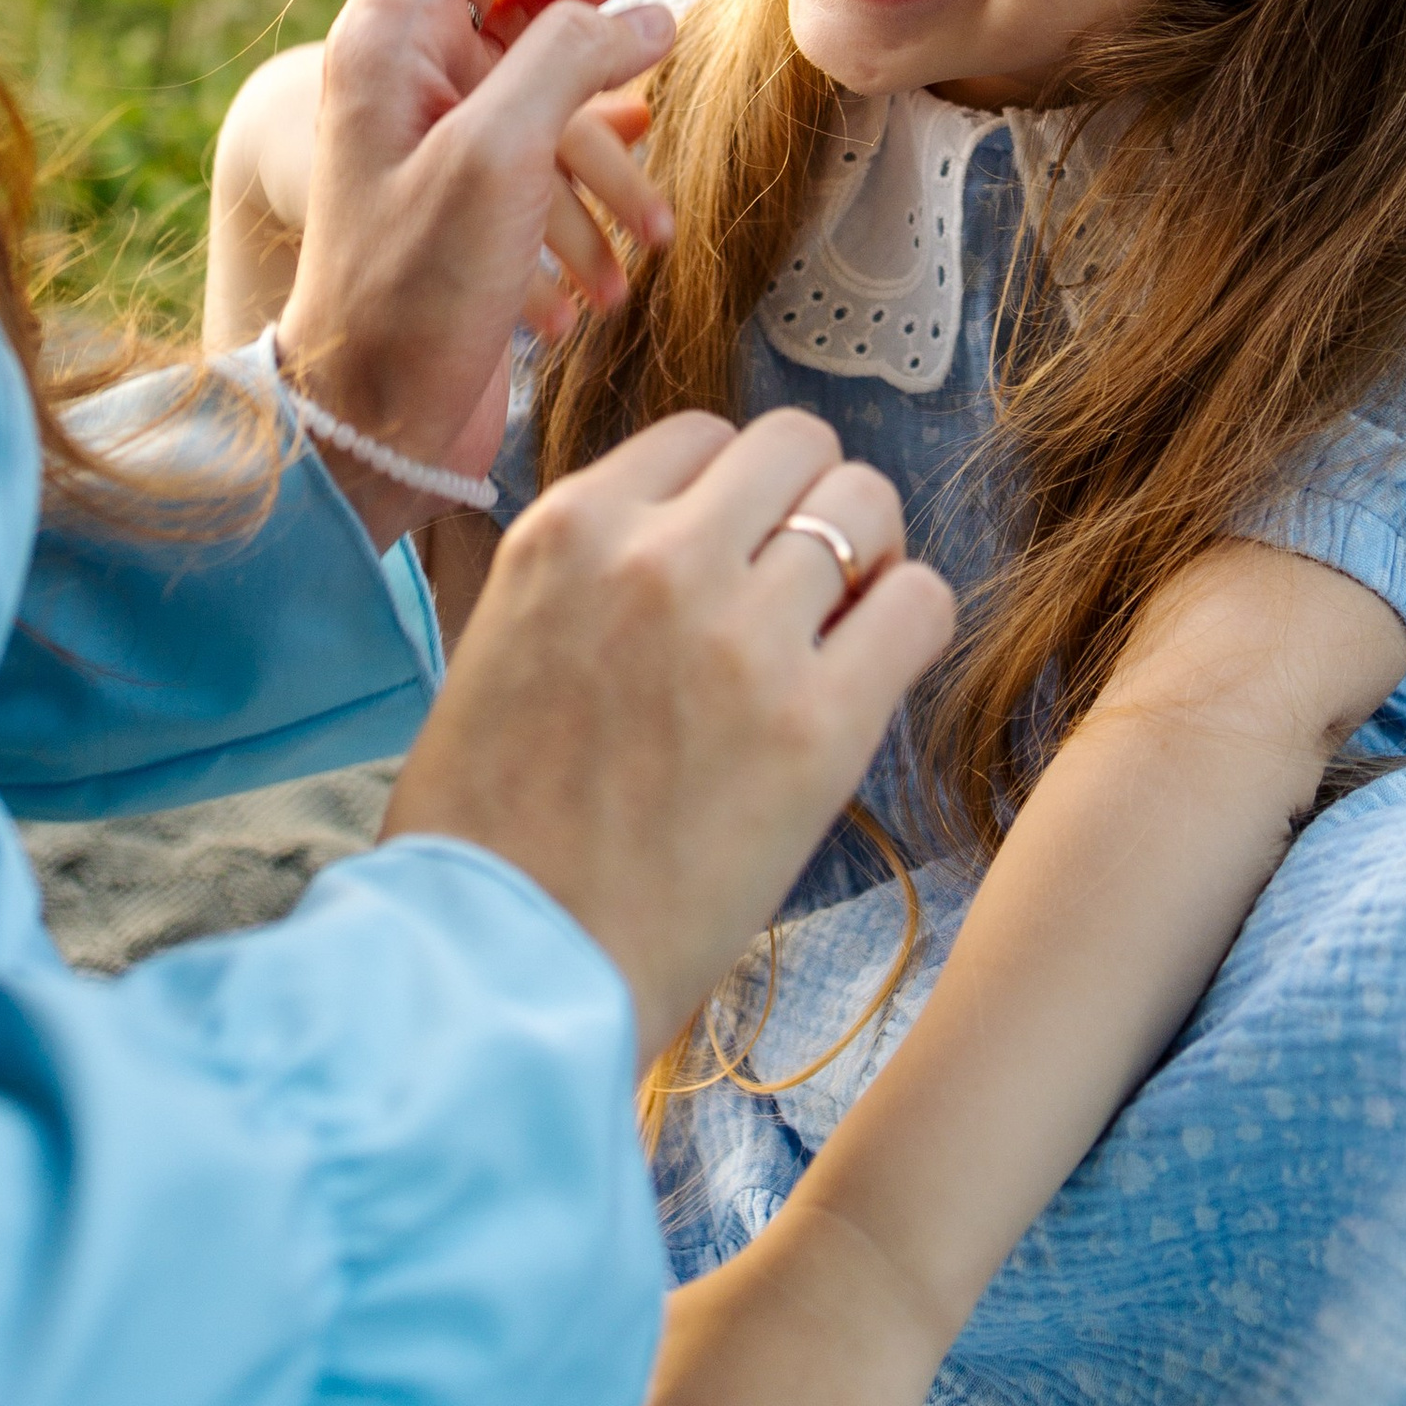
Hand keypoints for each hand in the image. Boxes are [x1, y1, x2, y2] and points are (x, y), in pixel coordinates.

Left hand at [228, 0, 678, 533]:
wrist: (371, 423)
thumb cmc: (412, 296)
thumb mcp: (498, 159)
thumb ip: (573, 57)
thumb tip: (650, 11)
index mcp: (388, 25)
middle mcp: (407, 53)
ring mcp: (440, 111)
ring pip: (534, 28)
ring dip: (605, 50)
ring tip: (662, 75)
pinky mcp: (473, 173)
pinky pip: (546, 115)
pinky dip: (601, 136)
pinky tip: (641, 191)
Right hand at [381, 405, 955, 1061]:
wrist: (500, 968)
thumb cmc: (486, 834)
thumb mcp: (504, 643)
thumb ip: (591, 577)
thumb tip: (684, 542)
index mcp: (568, 531)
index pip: (701, 437)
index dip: (733, 494)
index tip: (737, 553)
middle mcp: (657, 558)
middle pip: (797, 446)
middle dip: (812, 503)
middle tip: (807, 585)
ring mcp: (741, 636)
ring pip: (866, 505)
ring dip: (868, 559)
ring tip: (842, 632)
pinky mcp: (817, 727)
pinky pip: (919, 605)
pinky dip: (910, 625)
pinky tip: (873, 677)